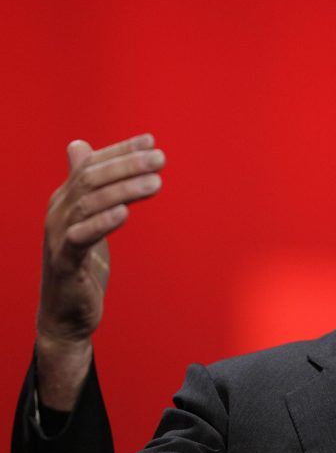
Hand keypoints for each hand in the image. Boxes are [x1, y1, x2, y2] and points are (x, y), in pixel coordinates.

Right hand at [36, 134, 164, 408]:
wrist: (66, 312)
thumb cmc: (79, 260)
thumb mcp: (85, 217)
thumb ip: (87, 184)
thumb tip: (79, 145)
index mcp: (65, 198)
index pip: (91, 164)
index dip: (120, 150)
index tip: (151, 141)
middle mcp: (58, 211)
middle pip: (91, 179)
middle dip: (126, 165)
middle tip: (160, 158)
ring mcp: (58, 236)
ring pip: (89, 204)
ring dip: (124, 190)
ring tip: (155, 183)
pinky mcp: (64, 263)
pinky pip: (80, 238)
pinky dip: (101, 223)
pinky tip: (124, 213)